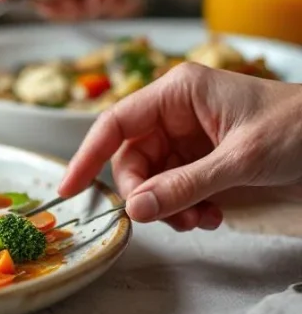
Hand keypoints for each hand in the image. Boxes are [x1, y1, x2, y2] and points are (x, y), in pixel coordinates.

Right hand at [59, 64, 301, 230]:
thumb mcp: (242, 158)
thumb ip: (185, 185)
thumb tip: (136, 208)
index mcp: (179, 92)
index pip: (115, 124)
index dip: (88, 156)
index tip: (70, 189)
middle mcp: (178, 112)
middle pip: (132, 158)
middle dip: (146, 193)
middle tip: (165, 218)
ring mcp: (191, 136)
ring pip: (153, 179)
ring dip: (169, 206)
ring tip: (200, 221)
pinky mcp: (204, 159)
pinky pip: (176, 188)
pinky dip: (186, 208)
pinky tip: (211, 216)